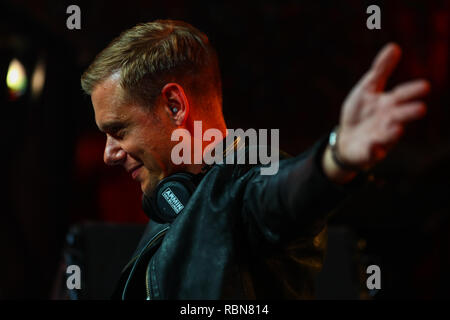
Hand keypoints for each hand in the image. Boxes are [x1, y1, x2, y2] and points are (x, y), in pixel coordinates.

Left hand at [337, 43, 429, 170]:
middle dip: (409, 112)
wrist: (346, 138)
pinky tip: (374, 146)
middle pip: (401, 116)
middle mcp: (389, 120)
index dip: (411, 92)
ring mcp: (381, 137)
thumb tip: (394, 46)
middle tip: (420, 108)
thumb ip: (380, 70)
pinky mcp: (370, 151)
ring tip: (397, 128)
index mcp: (389, 104)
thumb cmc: (360, 112)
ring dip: (393, 133)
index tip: (425, 86)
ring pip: (389, 135)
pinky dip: (375, 150)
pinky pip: (374, 152)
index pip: (402, 95)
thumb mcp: (367, 88)